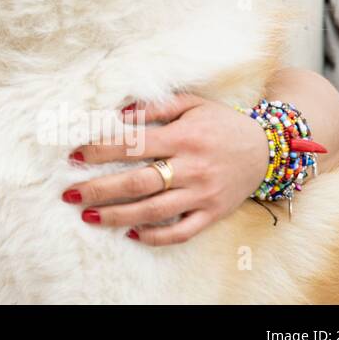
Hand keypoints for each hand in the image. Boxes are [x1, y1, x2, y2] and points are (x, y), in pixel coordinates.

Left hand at [61, 93, 270, 245]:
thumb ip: (155, 107)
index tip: (75, 156)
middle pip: (139, 182)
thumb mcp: (191, 104)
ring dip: (118, 215)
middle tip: (70, 193)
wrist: (268, 149)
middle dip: (100, 189)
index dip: (102, 151)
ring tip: (89, 216)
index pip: (134, 145)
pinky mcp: (213, 213)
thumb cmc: (221, 123)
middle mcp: (192, 168)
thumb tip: (119, 112)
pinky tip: (131, 233)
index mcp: (184, 138)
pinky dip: (155, 235)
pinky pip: (182, 231)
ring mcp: (203, 194)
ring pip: (155, 211)